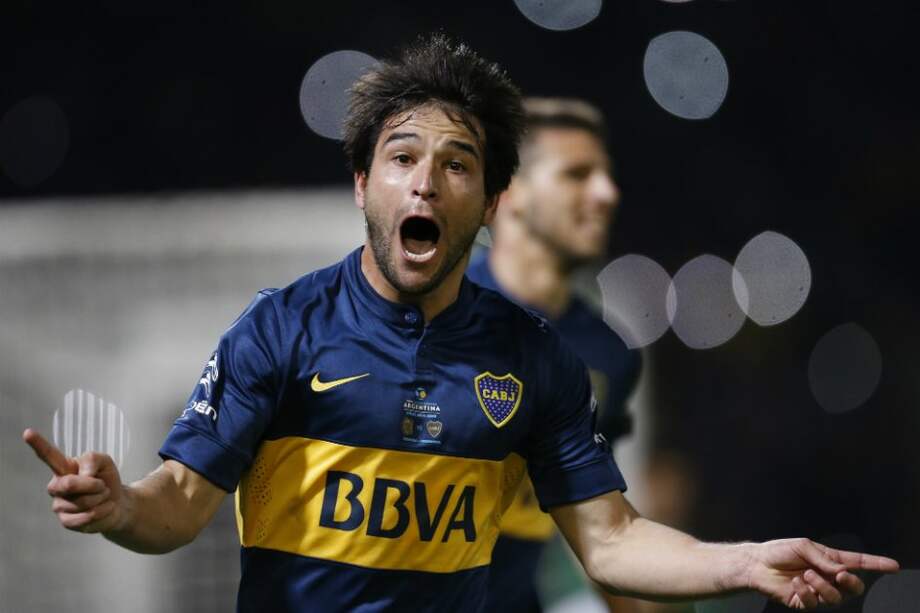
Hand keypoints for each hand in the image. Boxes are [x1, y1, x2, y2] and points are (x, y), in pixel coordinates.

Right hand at [23, 428, 126, 533]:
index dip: (38, 444)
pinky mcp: (67, 521)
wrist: (118, 503)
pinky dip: (102, 510)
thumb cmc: (106, 479)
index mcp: (63, 467)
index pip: (48, 455)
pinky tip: (105, 507)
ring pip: (81, 501)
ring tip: (103, 496)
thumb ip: (92, 459)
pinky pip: (86, 516)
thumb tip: (83, 474)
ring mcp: (59, 505)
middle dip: (93, 485)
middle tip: (102, 485)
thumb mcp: (105, 462)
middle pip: (69, 484)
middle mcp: (56, 486)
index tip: (27, 432)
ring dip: (101, 498)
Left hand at [748, 537, 898, 609]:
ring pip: (835, 598)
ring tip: (806, 574)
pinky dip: (805, 591)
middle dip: (851, 583)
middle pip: (854, 588)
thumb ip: (825, 559)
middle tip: (840, 575)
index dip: (876, 564)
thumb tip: (843, 571)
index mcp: (830, 561)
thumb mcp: (804, 547)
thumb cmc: (780, 551)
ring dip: (822, 586)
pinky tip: (795, 582)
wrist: (757, 563)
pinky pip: (813, 603)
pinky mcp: (805, 603)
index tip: (893, 566)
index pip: (858, 563)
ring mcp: (817, 592)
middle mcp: (827, 578)